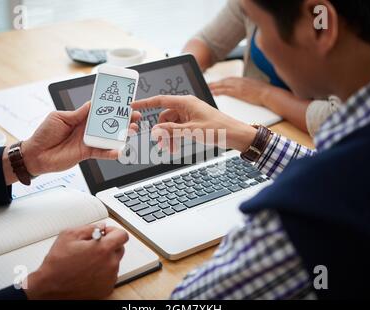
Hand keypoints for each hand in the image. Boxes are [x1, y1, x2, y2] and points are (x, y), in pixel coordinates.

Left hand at [22, 102, 141, 175]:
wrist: (35, 155)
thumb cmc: (44, 134)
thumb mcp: (59, 117)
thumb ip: (78, 113)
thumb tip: (92, 105)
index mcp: (80, 117)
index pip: (99, 110)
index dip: (111, 106)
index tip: (123, 102)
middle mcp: (86, 129)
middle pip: (108, 123)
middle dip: (122, 119)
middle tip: (134, 116)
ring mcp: (88, 141)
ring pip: (108, 137)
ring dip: (121, 135)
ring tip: (132, 131)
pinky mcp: (87, 153)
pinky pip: (102, 152)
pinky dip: (111, 152)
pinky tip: (119, 150)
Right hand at [24, 224, 128, 299]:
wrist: (50, 288)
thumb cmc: (57, 263)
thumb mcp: (69, 235)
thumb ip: (89, 228)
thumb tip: (101, 227)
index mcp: (103, 249)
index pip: (122, 235)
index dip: (114, 232)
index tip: (105, 234)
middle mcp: (110, 264)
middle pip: (119, 248)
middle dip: (109, 245)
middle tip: (93, 247)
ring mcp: (109, 278)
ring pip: (114, 262)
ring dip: (105, 259)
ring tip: (88, 261)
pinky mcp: (106, 289)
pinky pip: (110, 275)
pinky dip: (103, 272)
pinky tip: (88, 271)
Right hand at [131, 95, 256, 151]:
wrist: (236, 134)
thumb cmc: (219, 128)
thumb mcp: (192, 131)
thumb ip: (172, 131)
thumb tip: (155, 130)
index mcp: (186, 102)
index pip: (160, 100)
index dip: (145, 103)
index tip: (133, 106)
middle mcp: (187, 106)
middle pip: (165, 117)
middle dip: (162, 131)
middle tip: (162, 145)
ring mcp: (190, 114)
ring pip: (171, 125)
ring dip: (169, 137)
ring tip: (170, 149)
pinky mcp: (194, 122)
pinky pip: (179, 128)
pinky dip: (176, 137)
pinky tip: (176, 147)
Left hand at [208, 77, 272, 105]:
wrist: (269, 94)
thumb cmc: (265, 92)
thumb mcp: (256, 85)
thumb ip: (249, 85)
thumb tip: (247, 87)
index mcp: (244, 79)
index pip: (230, 79)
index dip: (223, 80)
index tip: (217, 82)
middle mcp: (240, 81)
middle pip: (225, 81)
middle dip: (216, 82)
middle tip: (208, 84)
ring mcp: (239, 86)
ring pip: (224, 85)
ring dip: (215, 86)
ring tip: (209, 88)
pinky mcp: (239, 92)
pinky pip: (226, 91)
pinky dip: (219, 91)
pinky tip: (215, 93)